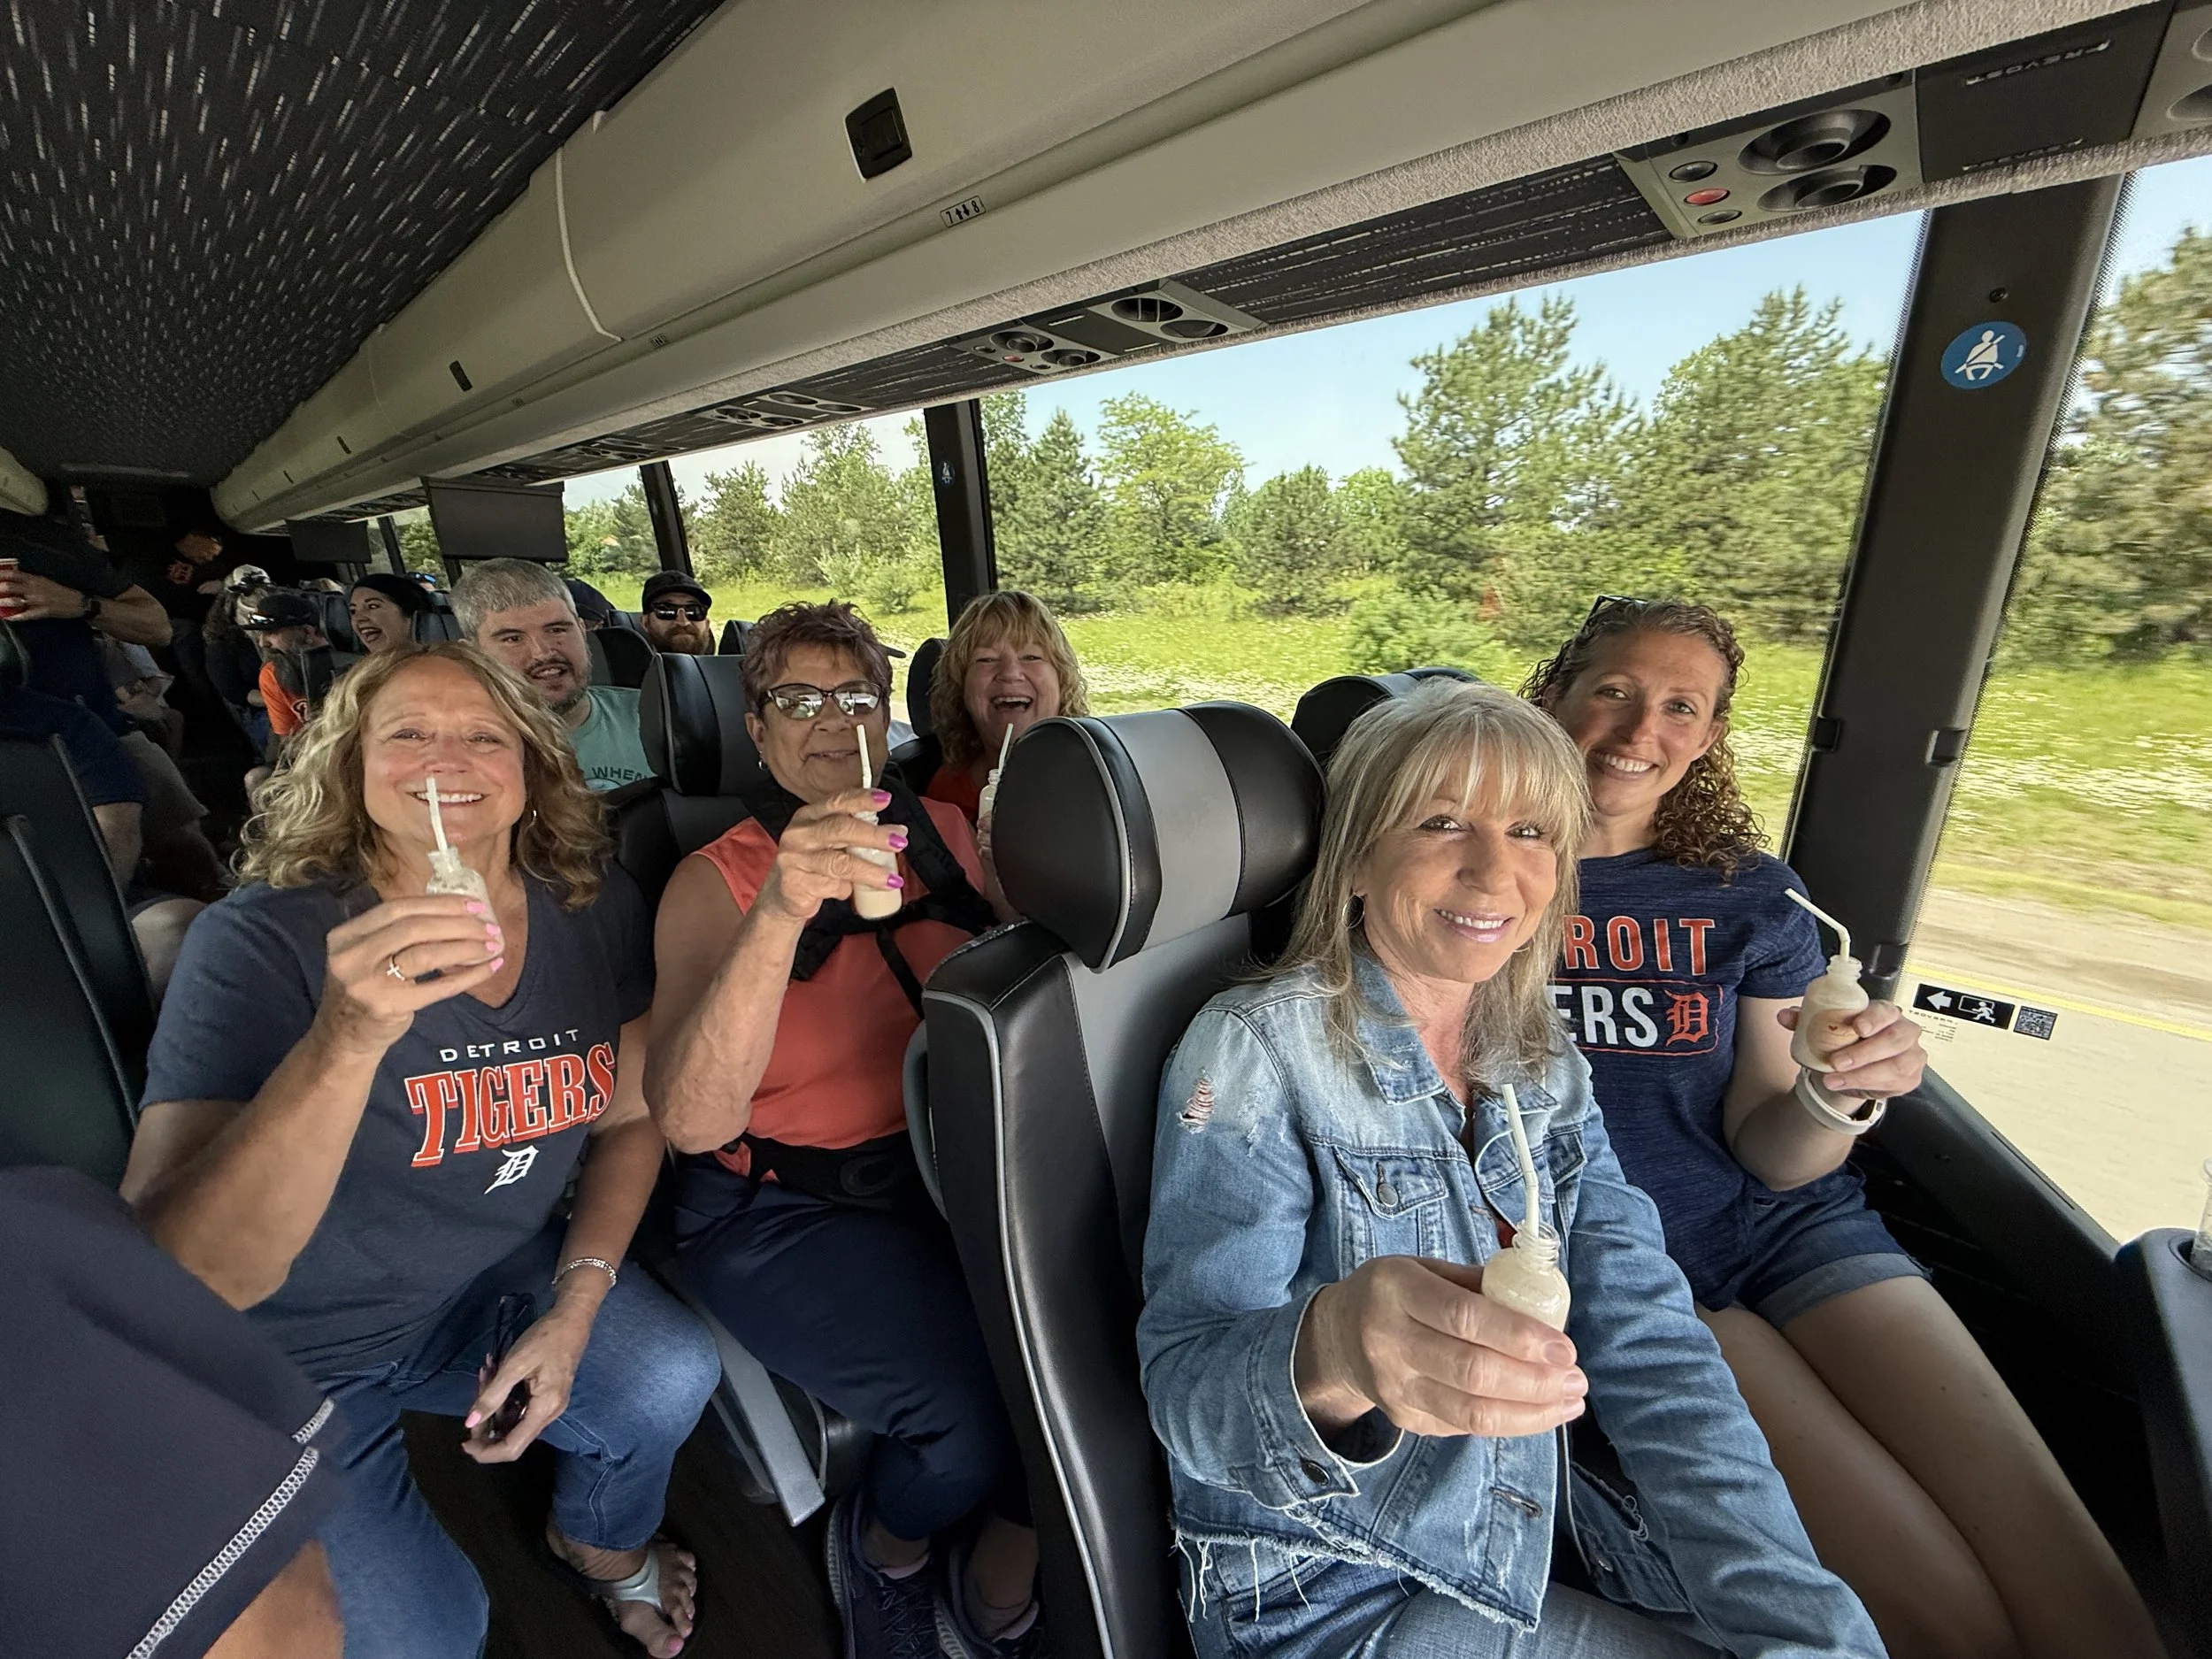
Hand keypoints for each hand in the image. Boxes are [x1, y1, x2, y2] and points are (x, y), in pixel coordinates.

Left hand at [0, 566, 88, 620]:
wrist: (78, 602)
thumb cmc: (60, 591)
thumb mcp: (44, 582)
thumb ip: (29, 581)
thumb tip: (13, 580)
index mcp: (35, 579)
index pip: (13, 574)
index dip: (0, 575)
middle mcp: (35, 588)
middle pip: (10, 586)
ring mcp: (38, 601)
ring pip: (15, 601)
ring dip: (2, 603)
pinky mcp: (43, 611)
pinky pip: (26, 615)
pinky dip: (16, 617)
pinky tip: (8, 618)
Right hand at [315, 895, 506, 1054]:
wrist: (343, 1038)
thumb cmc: (365, 988)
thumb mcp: (367, 954)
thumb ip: (398, 932)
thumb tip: (458, 912)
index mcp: (346, 935)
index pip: (397, 908)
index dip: (440, 903)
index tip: (474, 904)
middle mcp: (352, 956)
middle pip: (414, 928)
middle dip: (458, 924)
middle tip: (489, 927)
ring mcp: (367, 983)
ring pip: (426, 954)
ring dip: (466, 947)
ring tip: (492, 946)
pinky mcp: (388, 1007)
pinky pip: (438, 987)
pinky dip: (468, 976)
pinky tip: (488, 969)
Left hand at [462, 1305, 590, 1462]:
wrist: (572, 1318)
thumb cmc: (545, 1339)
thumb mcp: (514, 1365)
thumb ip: (492, 1396)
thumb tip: (470, 1423)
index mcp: (544, 1409)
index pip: (512, 1448)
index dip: (486, 1451)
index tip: (464, 1442)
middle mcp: (549, 1413)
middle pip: (511, 1436)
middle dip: (486, 1423)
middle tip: (473, 1400)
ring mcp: (548, 1405)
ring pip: (513, 1419)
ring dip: (494, 1404)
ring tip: (485, 1374)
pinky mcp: (546, 1395)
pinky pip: (520, 1406)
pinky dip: (504, 1396)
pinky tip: (494, 1373)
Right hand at [754, 788, 905, 923]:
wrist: (784, 896)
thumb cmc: (815, 863)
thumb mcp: (834, 844)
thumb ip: (860, 835)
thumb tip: (899, 833)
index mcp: (810, 815)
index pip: (837, 802)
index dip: (862, 799)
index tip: (886, 799)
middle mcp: (800, 833)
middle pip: (840, 829)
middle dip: (873, 835)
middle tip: (900, 842)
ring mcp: (795, 859)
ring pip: (839, 863)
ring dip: (870, 872)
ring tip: (893, 880)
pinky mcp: (795, 884)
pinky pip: (831, 886)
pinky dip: (846, 890)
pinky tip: (849, 892)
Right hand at [1296, 1255, 1586, 1439]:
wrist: (1336, 1338)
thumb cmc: (1394, 1294)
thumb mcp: (1425, 1268)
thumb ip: (1477, 1284)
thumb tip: (1544, 1301)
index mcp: (1397, 1290)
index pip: (1464, 1317)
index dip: (1519, 1335)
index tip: (1564, 1348)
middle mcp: (1389, 1340)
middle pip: (1471, 1371)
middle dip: (1534, 1381)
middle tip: (1576, 1380)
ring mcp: (1394, 1387)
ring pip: (1470, 1411)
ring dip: (1531, 1412)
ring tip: (1569, 1402)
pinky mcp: (1404, 1418)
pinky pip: (1464, 1426)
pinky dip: (1509, 1423)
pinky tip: (1540, 1412)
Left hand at [1778, 1001, 1924, 1100]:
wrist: (1855, 1066)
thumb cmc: (1846, 1040)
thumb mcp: (1825, 1028)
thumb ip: (1805, 1020)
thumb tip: (1783, 1016)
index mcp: (1885, 1012)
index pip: (1885, 1010)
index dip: (1874, 1018)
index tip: (1857, 1027)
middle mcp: (1904, 1030)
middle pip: (1894, 1038)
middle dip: (1864, 1052)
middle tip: (1836, 1062)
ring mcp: (1911, 1055)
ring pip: (1895, 1065)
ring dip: (1862, 1074)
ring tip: (1833, 1079)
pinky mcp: (1910, 1077)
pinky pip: (1895, 1083)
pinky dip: (1868, 1086)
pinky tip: (1847, 1086)